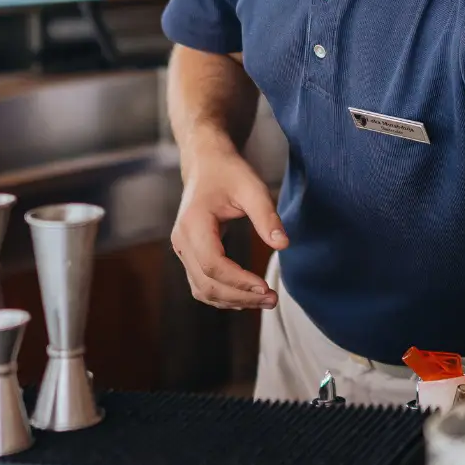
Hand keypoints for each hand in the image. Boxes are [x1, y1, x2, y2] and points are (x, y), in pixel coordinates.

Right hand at [171, 143, 287, 310]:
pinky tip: (246, 296)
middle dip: (240, 296)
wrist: (206, 164)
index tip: (266, 287)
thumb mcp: (252, 188)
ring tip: (264, 300)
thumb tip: (283, 245)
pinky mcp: (189, 254)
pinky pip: (202, 284)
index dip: (239, 281)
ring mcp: (182, 250)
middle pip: (207, 283)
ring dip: (232, 300)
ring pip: (202, 290)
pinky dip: (222, 295)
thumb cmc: (228, 173)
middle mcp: (182, 241)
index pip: (213, 264)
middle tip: (272, 299)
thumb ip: (266, 216)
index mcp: (193, 224)